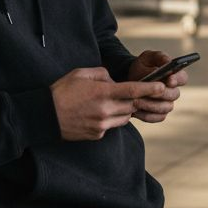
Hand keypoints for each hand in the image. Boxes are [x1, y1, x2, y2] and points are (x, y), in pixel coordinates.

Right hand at [50, 67, 167, 140]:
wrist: (45, 115)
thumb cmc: (62, 91)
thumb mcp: (81, 73)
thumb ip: (102, 74)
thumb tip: (114, 81)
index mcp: (102, 92)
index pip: (133, 90)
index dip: (150, 89)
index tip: (162, 87)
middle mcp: (105, 110)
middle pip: (131, 105)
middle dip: (132, 99)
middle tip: (126, 93)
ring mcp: (101, 124)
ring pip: (124, 118)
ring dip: (122, 110)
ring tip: (107, 103)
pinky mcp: (97, 134)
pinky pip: (111, 126)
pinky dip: (110, 119)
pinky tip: (96, 114)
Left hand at [127, 50, 188, 123]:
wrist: (128, 80)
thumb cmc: (141, 66)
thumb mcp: (148, 57)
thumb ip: (159, 57)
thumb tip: (169, 62)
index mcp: (174, 75)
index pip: (183, 78)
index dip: (177, 80)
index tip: (169, 80)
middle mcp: (173, 91)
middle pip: (174, 95)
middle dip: (161, 93)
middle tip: (147, 91)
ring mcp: (166, 103)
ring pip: (166, 108)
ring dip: (151, 105)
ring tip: (137, 101)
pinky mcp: (158, 114)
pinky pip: (156, 117)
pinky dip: (146, 115)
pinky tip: (135, 110)